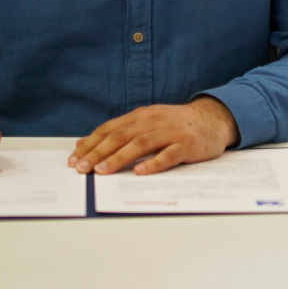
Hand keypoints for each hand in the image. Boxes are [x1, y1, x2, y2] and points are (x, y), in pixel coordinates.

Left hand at [69, 97, 239, 175]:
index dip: (91, 144)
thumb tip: (83, 143)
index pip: (110, 129)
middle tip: (82, 169)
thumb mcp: (146, 122)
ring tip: (102, 171)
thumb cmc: (176, 125)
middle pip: (121, 136)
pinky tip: (141, 172)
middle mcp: (153, 121)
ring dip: (119, 158)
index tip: (74, 160)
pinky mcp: (187, 144)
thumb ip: (118, 132)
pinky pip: (169, 154)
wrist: (213, 118)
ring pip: (141, 144)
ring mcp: (170, 132)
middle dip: (99, 153)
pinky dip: (154, 163)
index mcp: (141, 116)